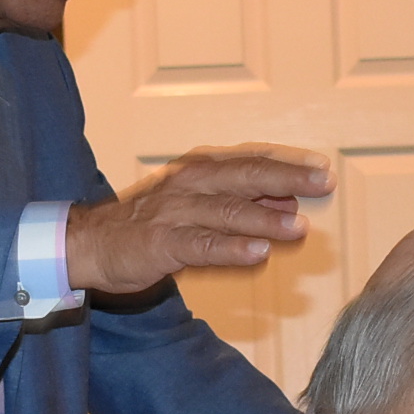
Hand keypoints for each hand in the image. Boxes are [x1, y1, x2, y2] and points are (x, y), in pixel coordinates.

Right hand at [64, 145, 329, 294]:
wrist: (90, 243)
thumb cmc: (151, 223)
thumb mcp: (199, 203)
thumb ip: (243, 201)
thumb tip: (290, 200)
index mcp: (202, 170)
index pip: (251, 161)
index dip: (288, 163)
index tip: (323, 169)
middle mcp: (191, 185)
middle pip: (245, 177)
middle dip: (288, 178)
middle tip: (323, 182)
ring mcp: (175, 213)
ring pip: (228, 212)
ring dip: (266, 218)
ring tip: (300, 227)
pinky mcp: (162, 244)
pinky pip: (202, 246)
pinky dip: (231, 248)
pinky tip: (258, 253)